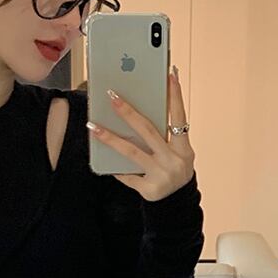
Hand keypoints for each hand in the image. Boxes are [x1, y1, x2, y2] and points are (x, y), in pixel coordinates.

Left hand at [87, 69, 194, 200]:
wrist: (177, 202)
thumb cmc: (174, 168)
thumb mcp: (177, 152)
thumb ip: (166, 135)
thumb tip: (140, 109)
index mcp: (184, 149)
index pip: (178, 118)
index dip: (175, 96)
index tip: (169, 74)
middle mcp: (174, 161)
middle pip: (148, 131)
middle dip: (129, 112)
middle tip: (113, 97)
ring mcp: (161, 176)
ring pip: (131, 152)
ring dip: (110, 137)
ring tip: (93, 126)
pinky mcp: (149, 190)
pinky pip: (127, 175)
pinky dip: (115, 166)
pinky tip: (100, 154)